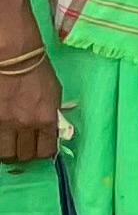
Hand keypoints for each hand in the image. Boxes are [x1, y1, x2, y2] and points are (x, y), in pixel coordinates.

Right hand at [0, 46, 55, 164]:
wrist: (15, 58)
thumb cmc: (38, 72)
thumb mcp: (54, 94)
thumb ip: (52, 115)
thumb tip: (51, 130)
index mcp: (46, 119)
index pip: (46, 150)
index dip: (45, 152)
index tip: (42, 148)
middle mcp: (25, 125)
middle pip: (25, 156)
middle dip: (27, 153)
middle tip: (26, 146)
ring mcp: (5, 124)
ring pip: (6, 154)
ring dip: (10, 152)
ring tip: (12, 143)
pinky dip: (1, 141)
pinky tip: (4, 135)